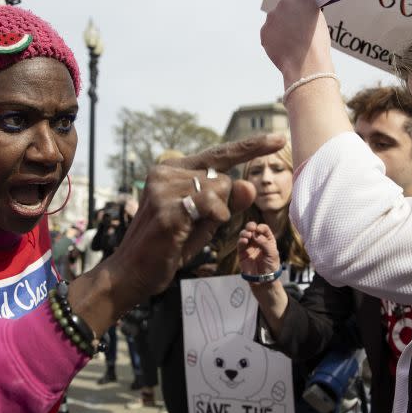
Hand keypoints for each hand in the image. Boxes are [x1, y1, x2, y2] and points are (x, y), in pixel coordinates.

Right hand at [106, 133, 286, 302]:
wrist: (131, 273)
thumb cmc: (167, 247)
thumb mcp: (203, 222)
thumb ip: (226, 203)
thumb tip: (249, 185)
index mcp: (172, 170)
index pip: (218, 154)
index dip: (250, 147)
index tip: (279, 139)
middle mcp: (166, 172)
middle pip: (223, 177)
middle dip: (221, 205)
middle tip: (191, 226)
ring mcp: (165, 187)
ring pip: (220, 190)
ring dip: (214, 216)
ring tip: (185, 230)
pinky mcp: (169, 208)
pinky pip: (213, 206)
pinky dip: (212, 221)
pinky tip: (187, 232)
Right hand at [237, 222, 280, 275]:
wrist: (263, 279)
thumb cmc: (270, 266)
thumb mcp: (272, 254)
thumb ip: (264, 243)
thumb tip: (255, 234)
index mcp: (267, 240)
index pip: (264, 229)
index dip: (261, 227)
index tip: (259, 229)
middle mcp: (258, 241)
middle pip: (253, 229)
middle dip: (251, 226)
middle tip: (251, 228)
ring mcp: (249, 246)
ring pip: (245, 235)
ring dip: (245, 233)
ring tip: (248, 235)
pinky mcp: (242, 253)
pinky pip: (240, 244)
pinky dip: (241, 240)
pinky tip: (244, 241)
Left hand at [260, 0, 334, 85]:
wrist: (306, 65)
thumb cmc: (316, 45)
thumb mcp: (319, 20)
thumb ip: (306, 9)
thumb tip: (299, 10)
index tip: (295, 4)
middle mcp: (284, 4)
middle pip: (282, 6)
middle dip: (287, 15)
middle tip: (297, 30)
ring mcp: (272, 18)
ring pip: (275, 20)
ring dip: (280, 27)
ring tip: (293, 42)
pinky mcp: (264, 31)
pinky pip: (269, 33)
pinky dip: (274, 39)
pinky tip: (285, 47)